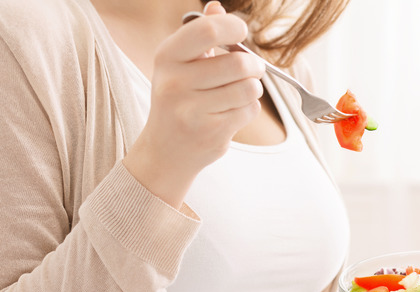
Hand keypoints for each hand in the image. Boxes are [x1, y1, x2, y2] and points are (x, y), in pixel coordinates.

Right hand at [123, 1, 265, 208]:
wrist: (166, 150)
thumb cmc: (179, 99)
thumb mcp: (181, 64)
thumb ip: (201, 35)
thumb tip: (217, 7)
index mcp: (167, 56)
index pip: (207, 29)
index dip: (234, 28)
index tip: (241, 33)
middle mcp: (175, 81)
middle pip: (238, 63)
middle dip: (253, 65)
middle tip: (251, 69)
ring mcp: (192, 109)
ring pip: (249, 88)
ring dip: (253, 89)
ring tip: (239, 93)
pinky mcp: (211, 131)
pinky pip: (249, 110)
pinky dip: (248, 110)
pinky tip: (231, 113)